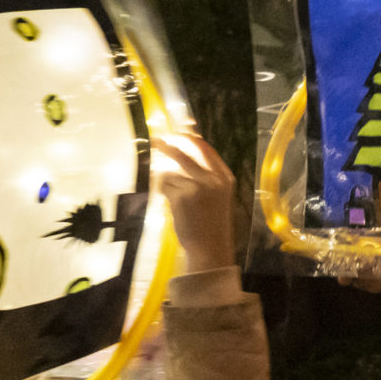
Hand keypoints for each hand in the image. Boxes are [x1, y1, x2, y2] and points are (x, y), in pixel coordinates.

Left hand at [153, 134, 237, 273]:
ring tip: (176, 198)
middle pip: (186, 150)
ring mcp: (197, 187)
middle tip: (155, 141)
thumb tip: (182, 151)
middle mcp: (213, 179)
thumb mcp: (217, 196)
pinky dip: (163, 193)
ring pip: (171, 171)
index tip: (176, 131)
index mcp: (224, 177)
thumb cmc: (211, 223)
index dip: (189, 136)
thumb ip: (205, 175)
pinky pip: (164, 185)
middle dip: (167, 144)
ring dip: (166, 181)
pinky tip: (174, 206)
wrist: (210, 248)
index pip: (204, 148)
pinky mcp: (182, 196)